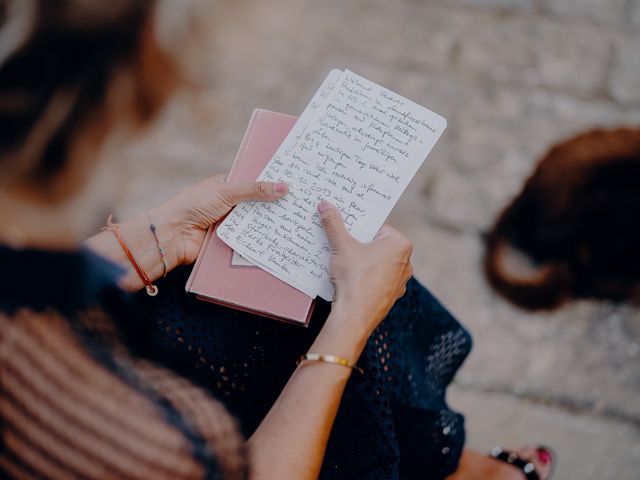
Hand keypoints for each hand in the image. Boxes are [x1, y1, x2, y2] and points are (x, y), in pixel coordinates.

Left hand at [150, 174, 287, 267]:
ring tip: (294, 223)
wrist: (173, 235)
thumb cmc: (192, 206)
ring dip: (268, 225)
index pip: (254, 183)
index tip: (294, 185)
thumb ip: (255, 190)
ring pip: (254, 223)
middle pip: (257, 205)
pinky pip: (248, 240)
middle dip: (273, 206)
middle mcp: (229, 204)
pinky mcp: (229, 241)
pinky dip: (259, 240)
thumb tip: (283, 187)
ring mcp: (229, 223)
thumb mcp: (226, 192)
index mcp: (226, 186)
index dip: (271, 184)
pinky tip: (278, 240)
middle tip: (299, 206)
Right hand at [317, 200, 412, 340]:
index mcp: (400, 244)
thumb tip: (325, 205)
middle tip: (341, 244)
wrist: (355, 316)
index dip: (358, 228)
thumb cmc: (354, 278)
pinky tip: (349, 280)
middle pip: (376, 245)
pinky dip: (364, 277)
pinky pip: (376, 279)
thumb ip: (334, 223)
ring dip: (361, 261)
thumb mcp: (341, 246)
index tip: (345, 229)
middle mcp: (406, 261)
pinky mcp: (391, 295)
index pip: (376, 227)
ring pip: (376, 263)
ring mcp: (400, 280)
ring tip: (342, 263)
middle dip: (358, 244)